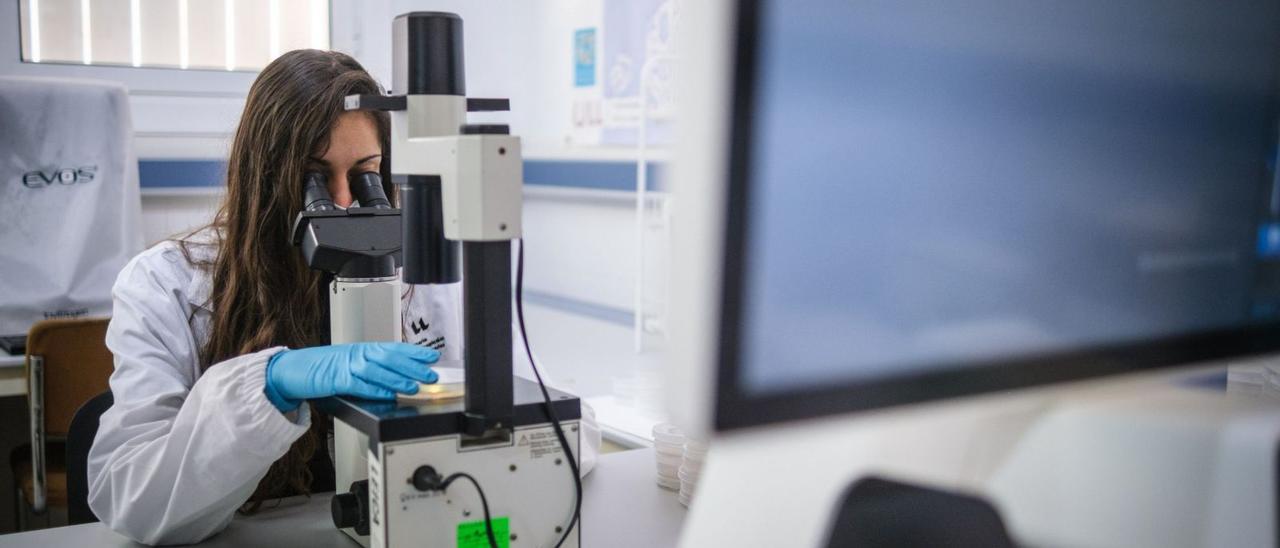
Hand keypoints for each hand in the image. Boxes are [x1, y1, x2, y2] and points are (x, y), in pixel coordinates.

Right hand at [263, 342, 438, 411]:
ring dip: (397, 379)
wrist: (291, 369)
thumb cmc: (321, 368)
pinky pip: (358, 385)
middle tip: (431, 374)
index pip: (393, 348)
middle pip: (389, 358)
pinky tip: (387, 395)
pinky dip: (374, 390)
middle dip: (412, 366)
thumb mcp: (350, 364)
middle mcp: (356, 355)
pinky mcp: (334, 380)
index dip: (413, 352)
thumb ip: (372, 369)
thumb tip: (398, 377)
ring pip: (377, 371)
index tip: (432, 356)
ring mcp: (345, 366)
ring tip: (415, 386)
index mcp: (362, 349)